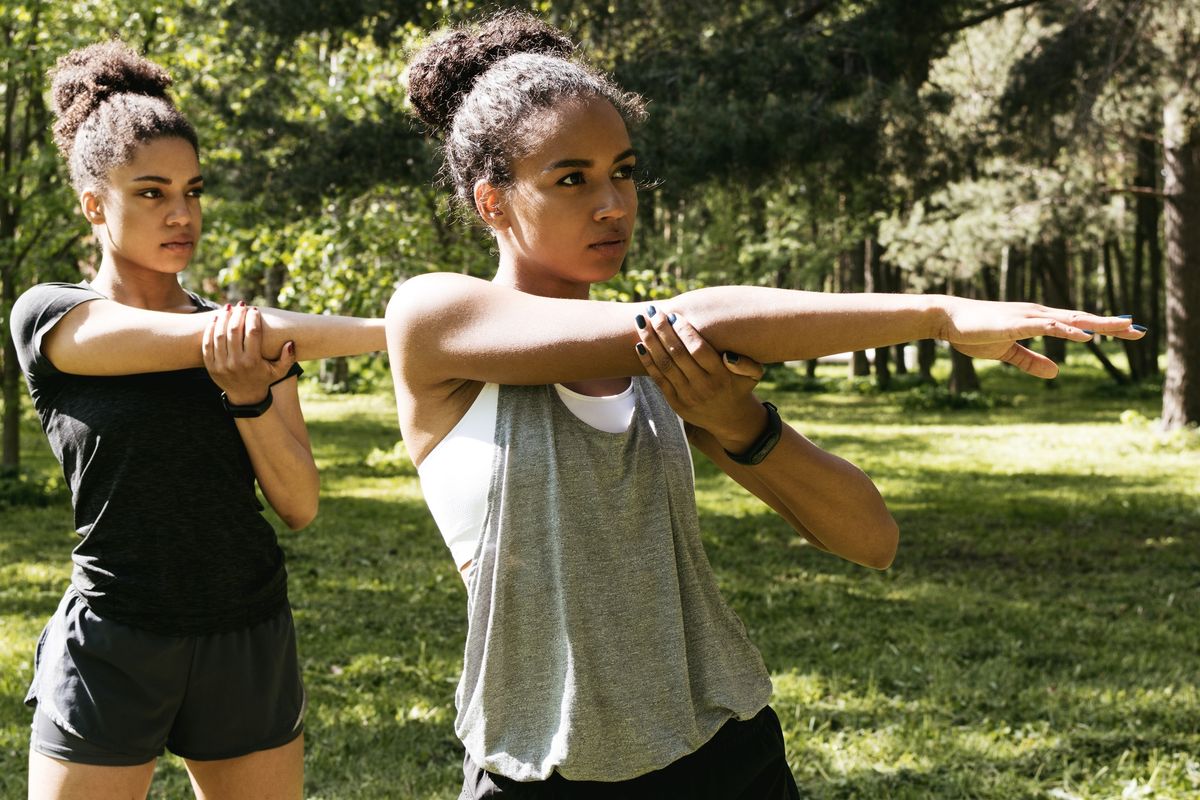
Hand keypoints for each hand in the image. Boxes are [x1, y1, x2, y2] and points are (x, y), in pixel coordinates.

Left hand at [202, 302, 297, 405]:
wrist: (245, 397)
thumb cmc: (264, 379)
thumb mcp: (279, 371)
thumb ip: (287, 358)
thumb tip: (290, 342)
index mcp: (252, 362)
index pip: (252, 334)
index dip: (253, 319)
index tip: (254, 310)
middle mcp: (235, 363)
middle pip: (234, 331)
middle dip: (238, 315)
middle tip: (241, 305)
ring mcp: (220, 365)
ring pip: (219, 335)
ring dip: (223, 319)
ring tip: (228, 308)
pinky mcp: (210, 366)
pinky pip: (207, 344)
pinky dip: (210, 330)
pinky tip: (216, 319)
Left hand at [634, 307, 765, 450]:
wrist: (730, 420)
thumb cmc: (739, 387)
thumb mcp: (753, 375)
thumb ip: (746, 363)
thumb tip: (727, 355)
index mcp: (721, 376)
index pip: (699, 350)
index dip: (684, 331)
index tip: (674, 315)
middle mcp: (703, 387)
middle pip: (677, 354)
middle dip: (662, 330)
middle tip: (653, 310)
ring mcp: (687, 396)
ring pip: (665, 365)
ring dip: (650, 341)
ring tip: (641, 321)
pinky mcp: (675, 403)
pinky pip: (658, 379)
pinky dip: (648, 362)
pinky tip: (639, 345)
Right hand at [939, 298, 1146, 378]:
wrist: (949, 319)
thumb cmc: (974, 333)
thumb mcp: (1006, 353)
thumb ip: (1031, 361)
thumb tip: (1057, 372)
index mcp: (1038, 320)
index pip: (1077, 323)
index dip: (1102, 327)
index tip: (1126, 331)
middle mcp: (1039, 314)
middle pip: (1082, 318)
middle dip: (1111, 325)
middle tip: (1139, 330)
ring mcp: (1030, 317)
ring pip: (1072, 320)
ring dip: (1098, 324)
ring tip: (1123, 328)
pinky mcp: (1019, 323)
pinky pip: (1050, 326)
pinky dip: (1070, 330)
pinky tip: (1088, 336)